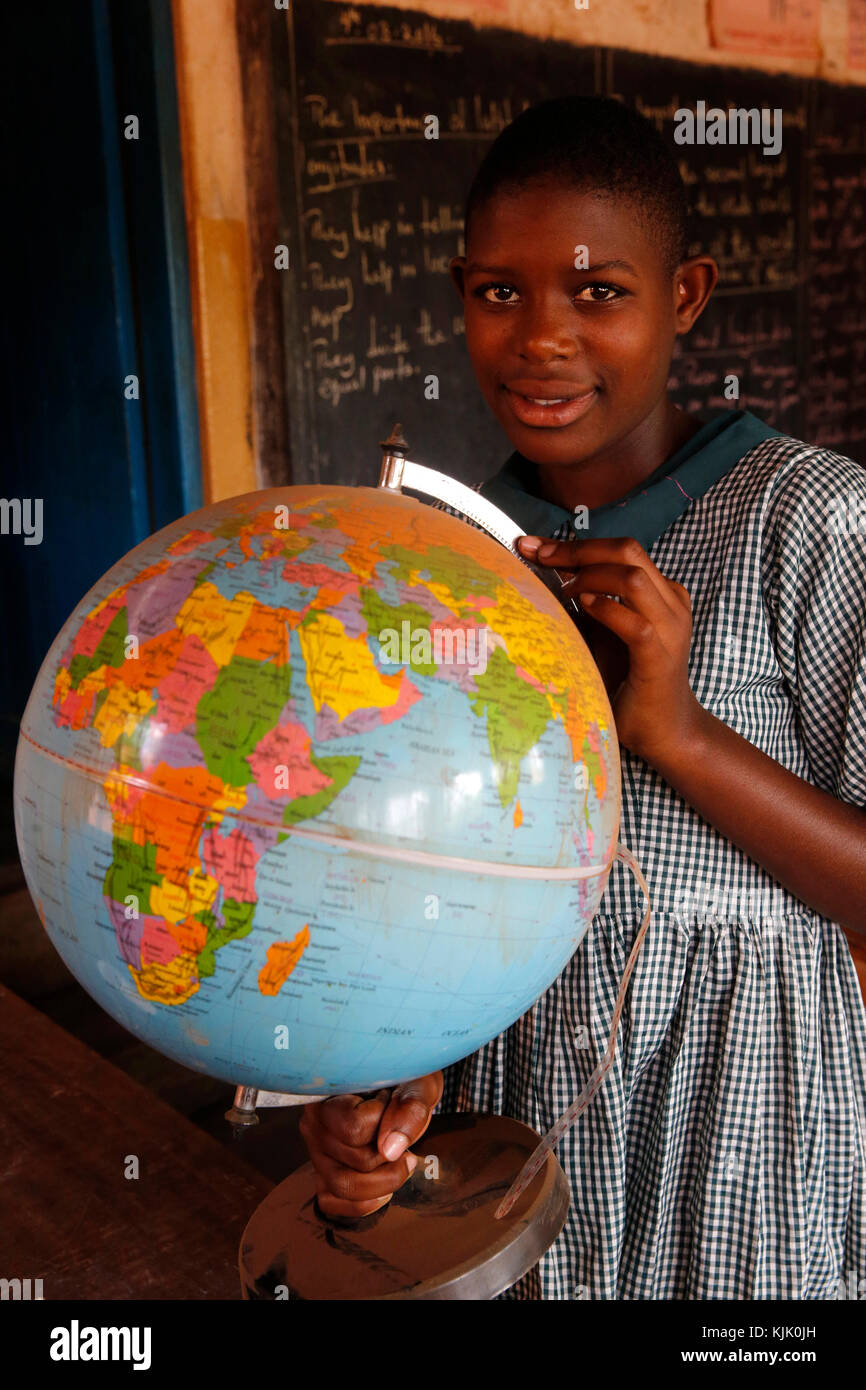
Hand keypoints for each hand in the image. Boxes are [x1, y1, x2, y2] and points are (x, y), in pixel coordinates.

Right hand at [298, 1071, 442, 1220]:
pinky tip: (385, 1189)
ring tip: (401, 1162)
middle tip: (400, 1133)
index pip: (355, 1129)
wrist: (402, 1085)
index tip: (390, 1098)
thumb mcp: (419, 1083)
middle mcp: (313, 1123)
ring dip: (384, 1182)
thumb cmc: (407, 1079)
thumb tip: (391, 1149)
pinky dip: (363, 1203)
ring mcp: (316, 1151)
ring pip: (343, 1187)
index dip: (385, 1121)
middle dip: (391, 1156)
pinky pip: (332, 1203)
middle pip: (356, 1162)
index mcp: (329, 1093)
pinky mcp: (322, 1172)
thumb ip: (410, 1108)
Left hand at [518, 534, 702, 766]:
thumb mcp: (604, 632)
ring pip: (632, 577)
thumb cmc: (631, 683)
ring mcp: (670, 627)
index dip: (575, 544)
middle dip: (577, 550)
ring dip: (591, 577)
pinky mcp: (661, 656)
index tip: (533, 545)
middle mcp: (670, 602)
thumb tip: (547, 570)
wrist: (666, 729)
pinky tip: (584, 608)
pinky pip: (636, 623)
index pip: (620, 550)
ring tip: (565, 592)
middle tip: (539, 556)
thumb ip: (587, 600)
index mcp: (661, 591)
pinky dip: (606, 609)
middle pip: (627, 550)